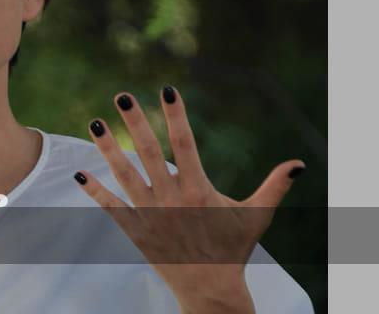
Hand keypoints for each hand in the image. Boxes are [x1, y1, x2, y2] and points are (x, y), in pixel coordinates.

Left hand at [74, 85, 304, 313]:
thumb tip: (300, 163)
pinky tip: (78, 173)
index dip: (176, 114)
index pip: (185, 143)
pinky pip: (111, 208)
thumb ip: (275, 186)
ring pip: (125, 175)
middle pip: (149, 153)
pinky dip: (94, 191)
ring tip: (94, 122)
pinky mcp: (136, 232)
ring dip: (108, 149)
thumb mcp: (258, 216)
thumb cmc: (234, 248)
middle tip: (122, 95)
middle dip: (135, 122)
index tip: (167, 89)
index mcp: (199, 190)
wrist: (210, 290)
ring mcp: (150, 215)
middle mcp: (171, 199)